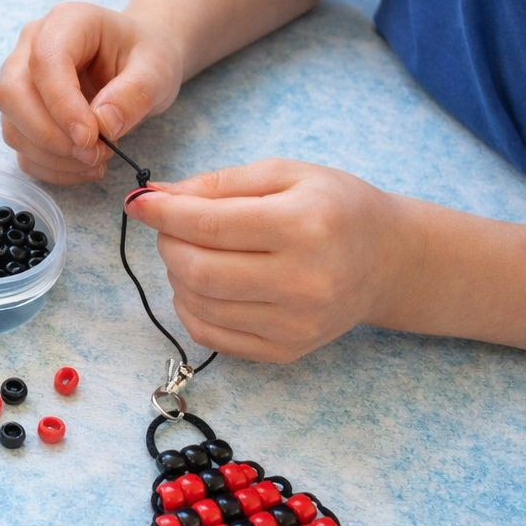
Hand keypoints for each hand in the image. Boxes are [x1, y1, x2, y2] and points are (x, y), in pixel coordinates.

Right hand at [0, 2, 183, 184]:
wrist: (138, 64)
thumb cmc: (145, 57)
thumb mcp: (157, 69)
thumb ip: (135, 93)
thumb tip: (101, 125)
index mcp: (66, 22)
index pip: (45, 62)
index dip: (62, 105)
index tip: (91, 138)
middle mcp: (31, 47)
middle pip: (12, 94)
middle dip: (49, 136)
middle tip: (93, 154)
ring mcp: (20, 81)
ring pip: (12, 126)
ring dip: (52, 156)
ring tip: (97, 160)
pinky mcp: (22, 114)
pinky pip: (22, 148)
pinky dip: (50, 167)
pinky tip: (83, 167)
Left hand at [123, 159, 410, 362]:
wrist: (387, 261)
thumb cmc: (334, 208)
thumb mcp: (285, 174)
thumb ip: (219, 184)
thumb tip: (156, 198)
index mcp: (305, 226)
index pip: (211, 225)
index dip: (163, 214)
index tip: (137, 203)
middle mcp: (305, 281)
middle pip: (199, 271)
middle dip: (168, 245)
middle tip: (172, 228)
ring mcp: (296, 324)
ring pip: (199, 305)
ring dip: (178, 275)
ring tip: (194, 252)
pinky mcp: (286, 351)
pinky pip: (210, 336)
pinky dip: (190, 307)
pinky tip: (203, 285)